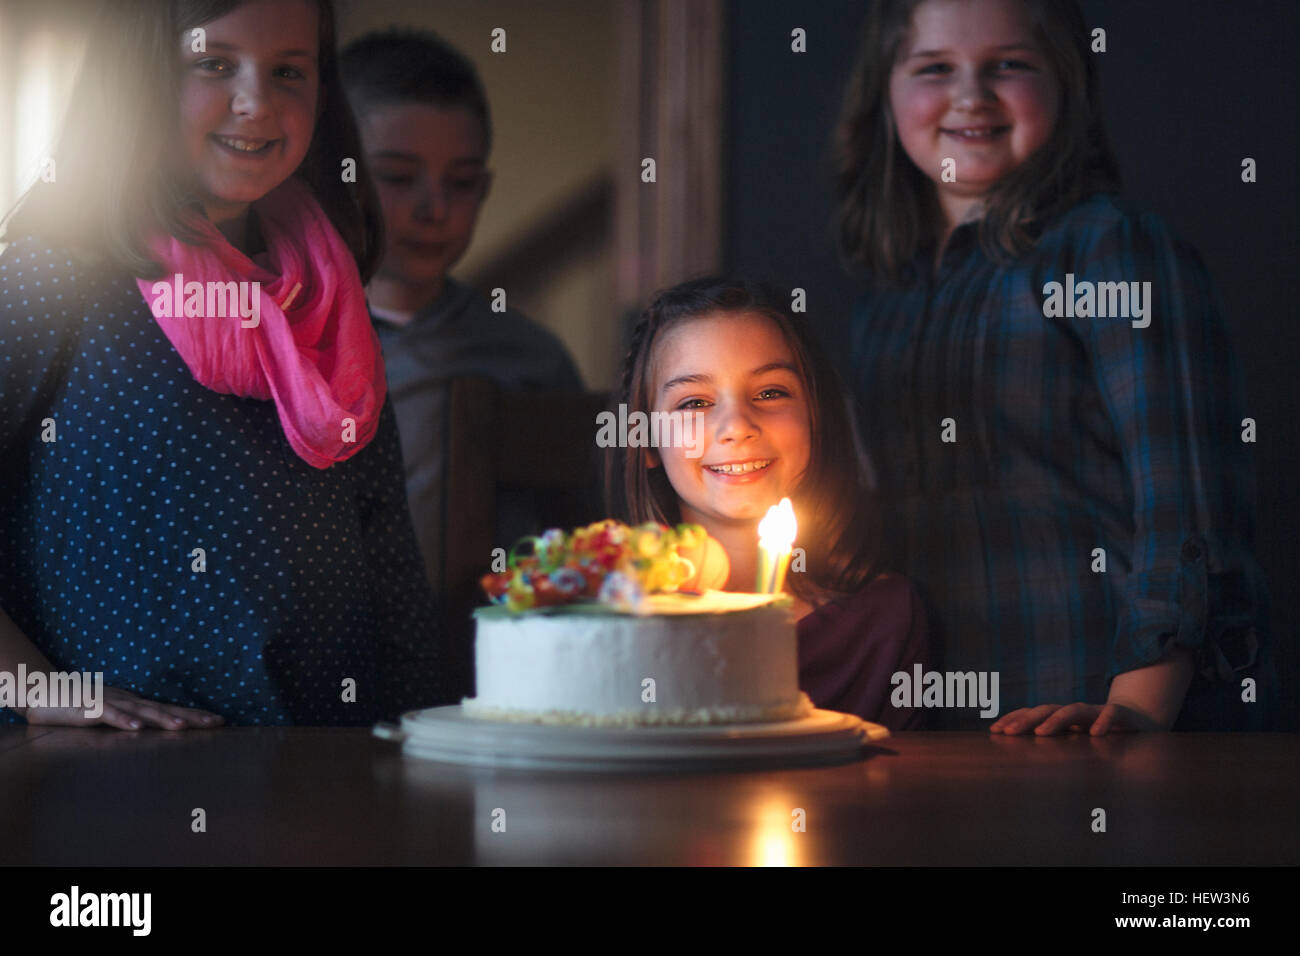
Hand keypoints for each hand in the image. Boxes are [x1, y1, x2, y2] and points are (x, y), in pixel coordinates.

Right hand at [19, 686, 223, 729]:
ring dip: (162, 718)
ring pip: (140, 711)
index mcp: (135, 704)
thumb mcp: (113, 713)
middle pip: (163, 709)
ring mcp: (110, 703)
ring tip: (182, 727)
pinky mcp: (88, 709)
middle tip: (216, 723)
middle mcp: (128, 701)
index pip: (170, 709)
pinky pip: (108, 715)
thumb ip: (132, 720)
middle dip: (191, 717)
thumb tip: (155, 730)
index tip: (219, 721)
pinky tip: (136, 728)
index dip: (194, 715)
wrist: (44, 690)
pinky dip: (122, 721)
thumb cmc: (80, 704)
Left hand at [990, 702, 1165, 735]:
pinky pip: (1111, 715)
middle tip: (1008, 733)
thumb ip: (1054, 744)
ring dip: (1056, 720)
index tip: (994, 730)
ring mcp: (1095, 711)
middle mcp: (1074, 712)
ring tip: (1041, 732)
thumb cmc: (1099, 732)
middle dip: (1025, 720)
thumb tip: (1021, 757)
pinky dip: (1103, 722)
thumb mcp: (1074, 739)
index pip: (1032, 714)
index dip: (1013, 719)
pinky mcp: (1120, 714)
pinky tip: (1095, 734)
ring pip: (1073, 710)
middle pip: (1046, 710)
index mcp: (1061, 717)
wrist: (1138, 719)